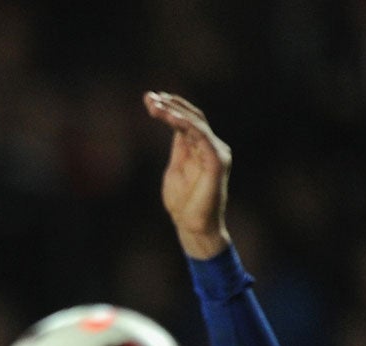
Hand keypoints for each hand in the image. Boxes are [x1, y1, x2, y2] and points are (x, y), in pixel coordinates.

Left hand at [144, 91, 231, 259]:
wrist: (193, 227)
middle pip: (193, 117)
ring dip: (174, 112)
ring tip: (155, 105)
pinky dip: (186, 125)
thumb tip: (174, 128)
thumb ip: (178, 149)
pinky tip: (171, 118)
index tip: (151, 99)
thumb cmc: (183, 203)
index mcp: (201, 148)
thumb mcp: (175, 170)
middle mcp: (212, 146)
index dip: (171, 107)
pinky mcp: (217, 162)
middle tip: (149, 97)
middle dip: (170, 105)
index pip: (188, 120)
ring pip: (196, 123)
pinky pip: (201, 137)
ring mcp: (216, 153)